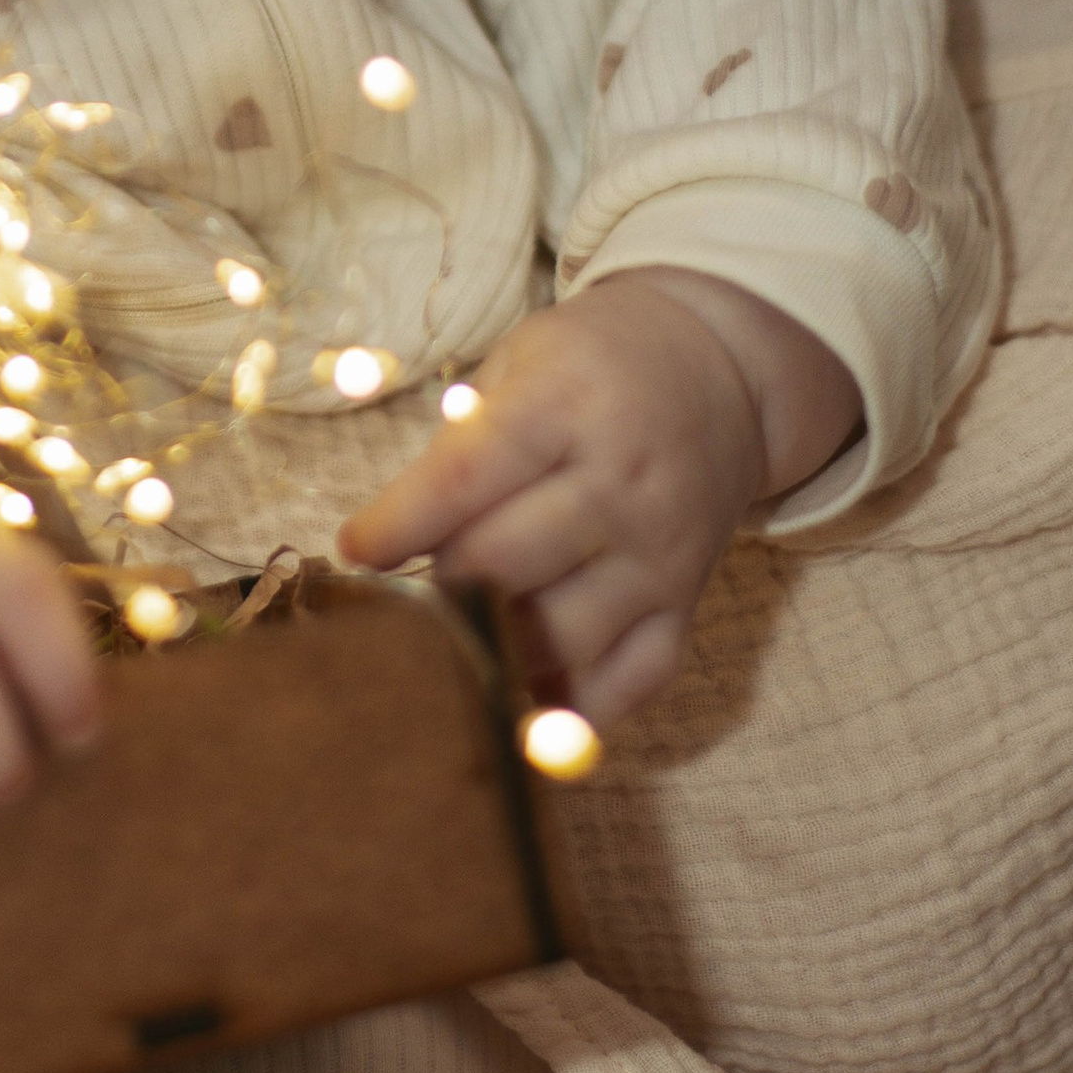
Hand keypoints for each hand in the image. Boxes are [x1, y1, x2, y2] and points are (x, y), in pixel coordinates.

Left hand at [338, 270, 851, 725]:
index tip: (353, 550)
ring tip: (451, 638)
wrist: (719, 375)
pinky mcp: (686, 606)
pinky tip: (518, 699)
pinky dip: (569, 710)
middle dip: (435, 587)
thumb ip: (461, 441)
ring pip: (559, 638)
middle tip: (400, 593)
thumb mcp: (521, 361)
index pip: (465, 480)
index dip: (396, 525)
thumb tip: (389, 535)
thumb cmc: (593, 366)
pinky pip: (627, 683)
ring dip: (492, 649)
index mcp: (570, 407)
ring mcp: (662, 555)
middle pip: (502, 566)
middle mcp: (622, 486)